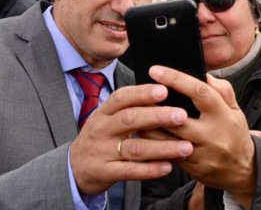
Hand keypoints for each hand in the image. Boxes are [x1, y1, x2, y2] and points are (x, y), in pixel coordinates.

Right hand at [70, 83, 193, 194]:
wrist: (74, 167)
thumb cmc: (100, 138)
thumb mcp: (107, 119)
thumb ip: (129, 108)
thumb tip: (163, 93)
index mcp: (103, 112)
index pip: (122, 97)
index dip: (142, 93)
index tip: (164, 90)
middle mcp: (102, 129)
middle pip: (130, 119)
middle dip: (157, 117)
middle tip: (182, 116)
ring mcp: (102, 151)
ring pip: (135, 148)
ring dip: (162, 147)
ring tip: (185, 147)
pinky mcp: (105, 172)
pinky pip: (130, 171)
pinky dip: (150, 170)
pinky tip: (168, 167)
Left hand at [148, 66, 256, 205]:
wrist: (241, 170)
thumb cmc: (234, 133)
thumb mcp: (235, 109)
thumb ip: (221, 89)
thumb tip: (202, 73)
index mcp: (223, 114)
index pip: (199, 92)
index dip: (176, 79)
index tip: (156, 70)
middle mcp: (212, 135)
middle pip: (178, 119)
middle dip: (155, 107)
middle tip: (138, 94)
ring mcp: (201, 153)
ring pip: (167, 140)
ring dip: (148, 126)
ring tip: (135, 113)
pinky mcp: (191, 168)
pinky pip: (167, 154)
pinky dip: (153, 143)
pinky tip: (142, 133)